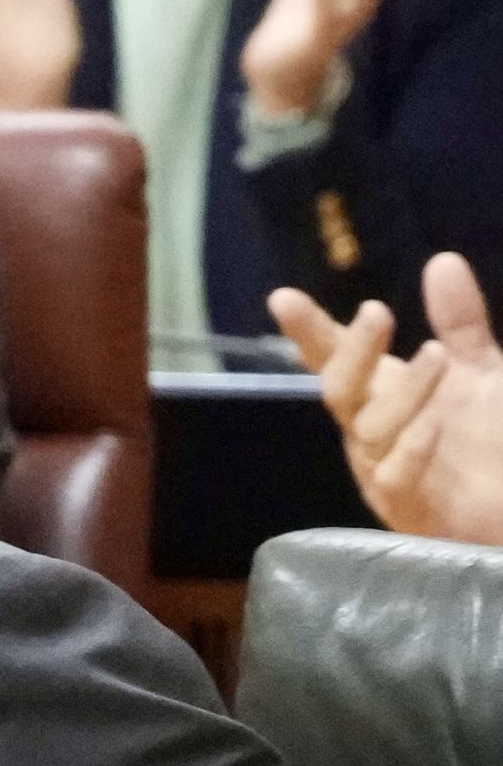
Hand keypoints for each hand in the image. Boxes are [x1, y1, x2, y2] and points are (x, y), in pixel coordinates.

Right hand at [271, 253, 502, 544]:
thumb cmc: (490, 442)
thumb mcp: (481, 372)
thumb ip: (460, 322)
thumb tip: (441, 260)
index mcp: (379, 394)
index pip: (333, 357)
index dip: (308, 331)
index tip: (283, 298)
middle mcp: (370, 429)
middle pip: (339, 389)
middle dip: (354, 352)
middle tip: (378, 312)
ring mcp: (381, 469)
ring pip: (370, 428)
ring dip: (405, 391)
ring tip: (438, 355)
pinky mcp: (407, 505)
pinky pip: (395, 475)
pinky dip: (413, 446)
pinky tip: (435, 424)